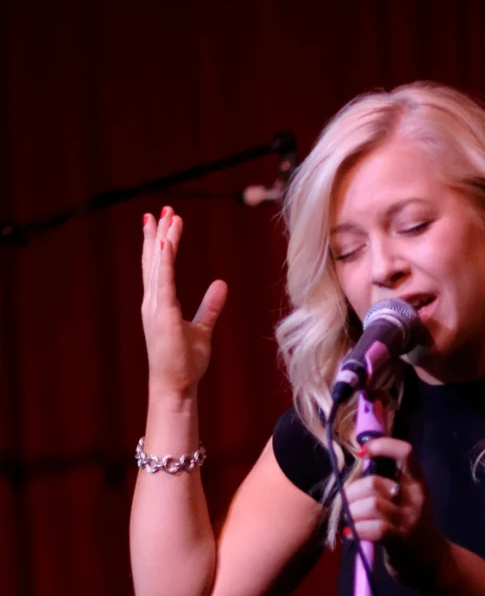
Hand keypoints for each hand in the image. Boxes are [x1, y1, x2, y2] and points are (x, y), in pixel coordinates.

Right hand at [140, 207, 226, 398]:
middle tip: (163, 209)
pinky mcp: (162, 314)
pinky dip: (163, 261)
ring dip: (162, 240)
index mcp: (159, 304)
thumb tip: (220, 284)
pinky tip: (165, 242)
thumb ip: (210, 306)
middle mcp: (153, 301)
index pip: (159, 267)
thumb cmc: (185, 363)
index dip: (160, 244)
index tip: (164, 222)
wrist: (176, 386)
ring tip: (167, 217)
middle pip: (153, 260)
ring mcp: (155, 307)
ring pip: (157, 265)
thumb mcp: (202, 329)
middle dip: (157, 234)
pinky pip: (163, 281)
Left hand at [344, 437, 451, 594]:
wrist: (435, 564)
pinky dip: (356, 529)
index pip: (404, 452)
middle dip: (351, 492)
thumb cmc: (413, 529)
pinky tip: (351, 534)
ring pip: (370, 504)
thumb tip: (359, 462)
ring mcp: (409, 520)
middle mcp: (415, 498)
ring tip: (349, 520)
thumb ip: (389, 483)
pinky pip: (372, 528)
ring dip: (351, 512)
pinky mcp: (401, 540)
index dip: (381, 446)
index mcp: (417, 483)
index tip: (363, 452)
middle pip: (374, 482)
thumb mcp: (408, 500)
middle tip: (347, 504)